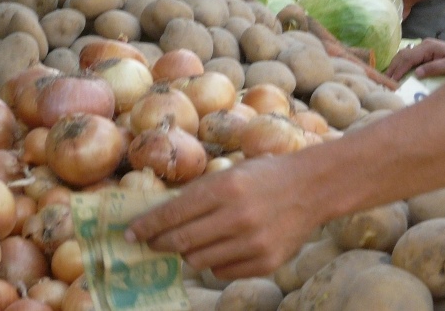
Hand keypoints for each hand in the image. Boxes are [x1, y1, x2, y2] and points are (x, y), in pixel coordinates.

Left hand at [126, 156, 320, 278]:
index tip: (130, 233)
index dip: (147, 226)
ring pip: (198, 261)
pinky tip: (222, 248)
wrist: (313, 187)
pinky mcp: (265, 262)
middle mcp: (238, 216)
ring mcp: (252, 242)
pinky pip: (222, 271)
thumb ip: (200, 194)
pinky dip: (215, 262)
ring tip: (192, 242)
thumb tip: (161, 216)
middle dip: (159, 243)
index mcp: (226, 187)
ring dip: (188, 252)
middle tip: (151, 243)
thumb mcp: (232, 172)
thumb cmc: (266, 175)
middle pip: (180, 241)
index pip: (174, 213)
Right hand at [384, 38, 444, 80]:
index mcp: (428, 47)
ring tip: (387, 78)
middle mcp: (424, 45)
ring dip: (395, 66)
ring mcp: (424, 48)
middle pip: (402, 55)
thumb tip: (416, 73)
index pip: (408, 58)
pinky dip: (400, 65)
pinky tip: (396, 73)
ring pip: (403, 55)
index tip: (392, 81)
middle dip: (393, 67)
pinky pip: (409, 58)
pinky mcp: (425, 53)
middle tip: (384, 81)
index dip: (399, 70)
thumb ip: (434, 68)